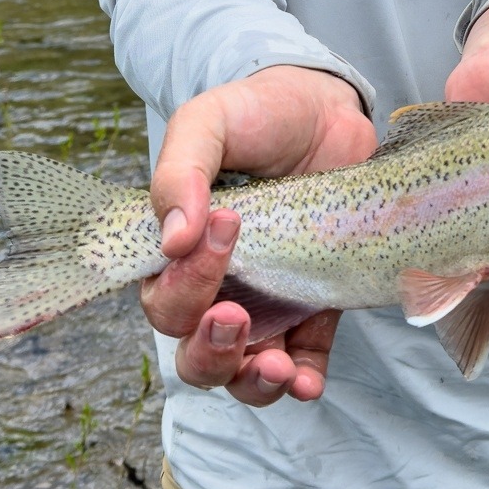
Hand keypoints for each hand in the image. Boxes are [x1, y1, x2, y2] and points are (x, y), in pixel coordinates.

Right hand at [140, 66, 374, 404]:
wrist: (325, 106)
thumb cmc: (255, 114)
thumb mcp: (208, 123)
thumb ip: (181, 171)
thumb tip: (174, 239)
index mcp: (176, 253)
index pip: (163, 298)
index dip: (184, 286)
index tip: (225, 228)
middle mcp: (215, 289)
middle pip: (193, 352)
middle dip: (209, 350)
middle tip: (235, 316)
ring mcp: (267, 304)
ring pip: (241, 374)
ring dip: (252, 382)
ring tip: (276, 367)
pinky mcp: (314, 307)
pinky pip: (303, 361)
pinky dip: (302, 380)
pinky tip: (308, 380)